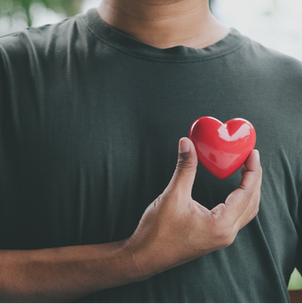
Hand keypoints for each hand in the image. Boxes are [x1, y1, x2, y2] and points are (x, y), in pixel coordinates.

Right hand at [126, 137, 261, 278]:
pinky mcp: (213, 237)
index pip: (246, 193)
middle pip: (251, 202)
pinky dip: (240, 200)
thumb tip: (186, 143)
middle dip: (254, 179)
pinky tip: (233, 191)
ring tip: (246, 171)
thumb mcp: (173, 196)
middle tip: (251, 158)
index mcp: (221, 224)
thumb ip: (184, 168)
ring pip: (246, 211)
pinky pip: (236, 217)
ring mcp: (220, 237)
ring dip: (249, 190)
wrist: (145, 256)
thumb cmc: (158, 231)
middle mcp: (226, 233)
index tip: (253, 154)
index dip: (252, 171)